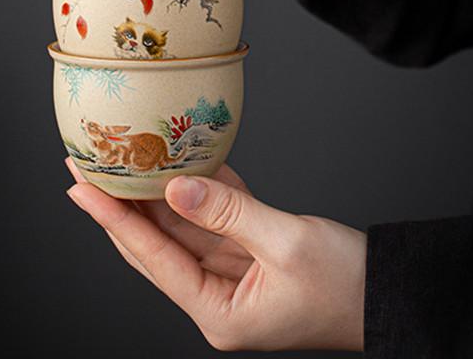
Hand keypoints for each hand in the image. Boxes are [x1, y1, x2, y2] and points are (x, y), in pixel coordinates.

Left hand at [65, 158, 366, 351]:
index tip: (81, 186)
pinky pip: (209, 214)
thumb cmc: (347, 284)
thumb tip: (174, 186)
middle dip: (118, 204)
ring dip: (149, 193)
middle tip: (82, 167)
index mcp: (218, 311)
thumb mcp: (286, 244)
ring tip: (116, 161)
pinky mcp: (245, 250)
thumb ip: (226, 211)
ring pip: (178, 225)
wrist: (391, 291)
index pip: (151, 257)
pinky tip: (170, 163)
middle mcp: (215, 294)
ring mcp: (229, 272)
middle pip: (155, 243)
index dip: (113, 217)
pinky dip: (193, 187)